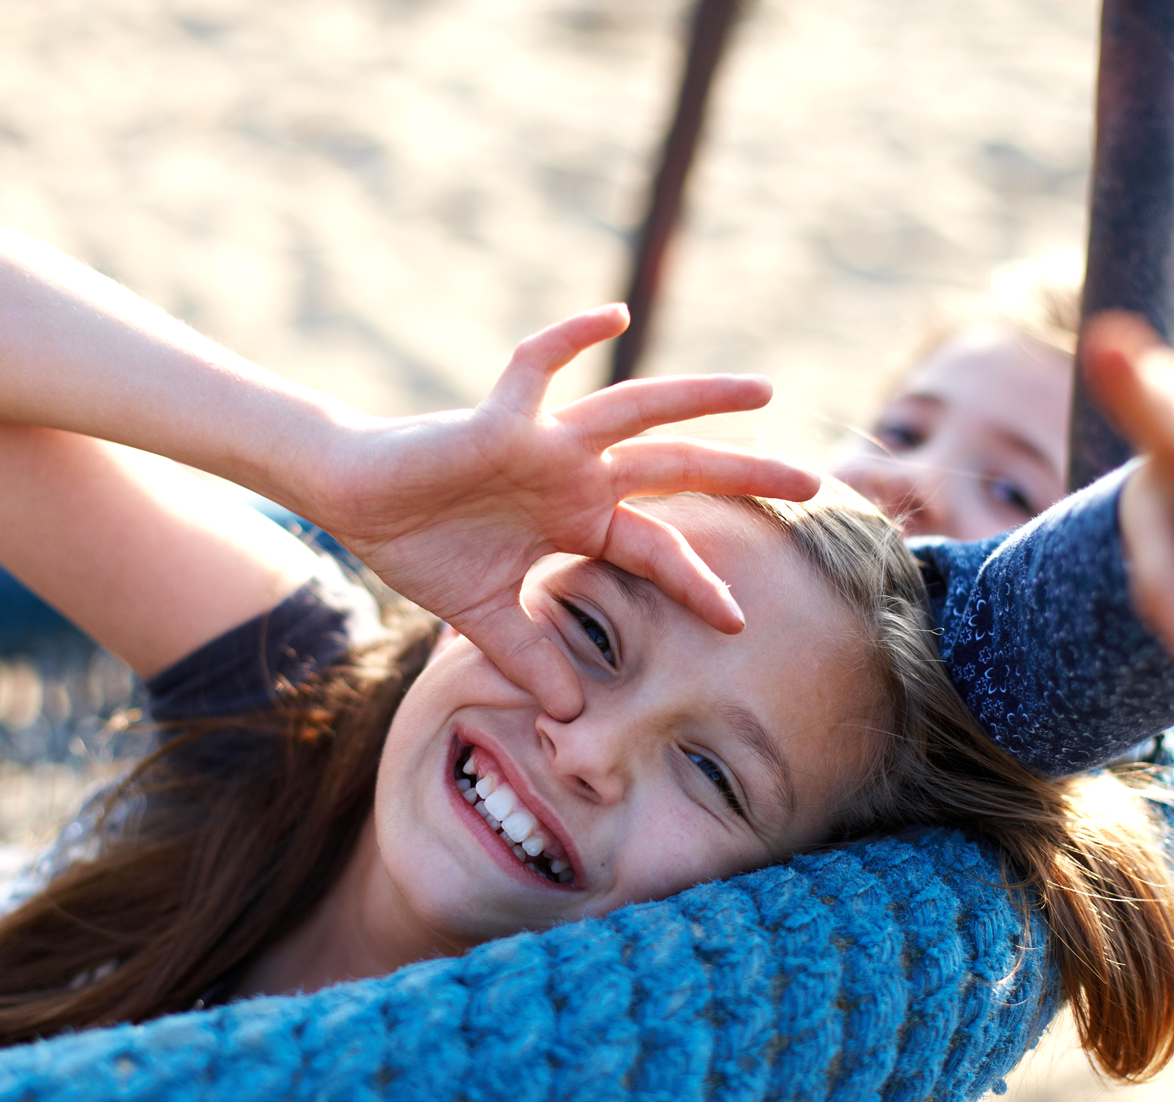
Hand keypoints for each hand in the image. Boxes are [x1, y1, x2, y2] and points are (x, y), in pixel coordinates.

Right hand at [302, 305, 817, 718]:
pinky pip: (538, 366)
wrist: (356, 501)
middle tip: (818, 484)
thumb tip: (567, 715)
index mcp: (577, 519)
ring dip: (701, 400)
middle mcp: (576, 474)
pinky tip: (615, 315)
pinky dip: (572, 337)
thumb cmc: (420, 544)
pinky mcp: (500, 421)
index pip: (657, 549)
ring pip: (637, 412)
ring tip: (766, 392)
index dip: (696, 582)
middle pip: (679, 471)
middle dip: (746, 477)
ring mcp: (544, 443)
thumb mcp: (484, 615)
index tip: (736, 619)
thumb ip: (529, 656)